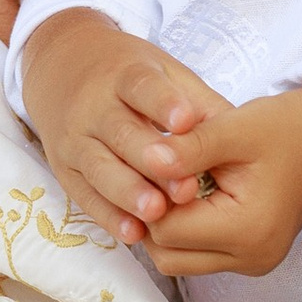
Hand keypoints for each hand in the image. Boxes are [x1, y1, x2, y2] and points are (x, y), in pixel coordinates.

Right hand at [19, 9, 218, 247]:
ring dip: (128, 193)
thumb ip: (200, 103)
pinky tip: (134, 233)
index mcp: (123, 74)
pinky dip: (109, 217)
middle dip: (149, 160)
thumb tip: (238, 131)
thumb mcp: (166, 72)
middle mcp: (92, 107)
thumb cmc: (131, 78)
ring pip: (99, 168)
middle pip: (119, 133)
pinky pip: (86, 197)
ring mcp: (74, 140)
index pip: (141, 86)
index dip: (162, 104)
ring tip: (157, 212)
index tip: (185, 121)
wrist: (62, 69)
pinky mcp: (65, 171)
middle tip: (182, 186)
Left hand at [147, 84, 301, 278]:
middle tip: (164, 171)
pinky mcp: (250, 259)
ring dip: (167, 224)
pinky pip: (197, 255)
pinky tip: (193, 194)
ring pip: (177, 259)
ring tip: (179, 181)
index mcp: (248, 231)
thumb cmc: (291, 128)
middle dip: (154, 214)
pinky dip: (186, 229)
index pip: (165, 230)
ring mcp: (252, 264)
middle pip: (166, 253)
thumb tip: (145, 160)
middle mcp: (251, 258)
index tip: (157, 160)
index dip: (150, 194)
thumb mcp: (236, 127)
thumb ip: (187, 148)